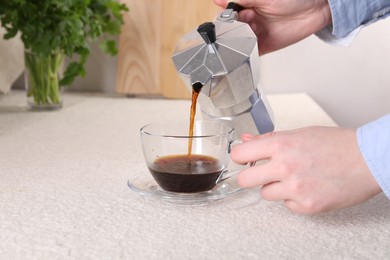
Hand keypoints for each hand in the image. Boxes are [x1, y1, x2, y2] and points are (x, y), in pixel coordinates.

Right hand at [213, 0, 331, 54]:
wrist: (316, 8)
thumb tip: (218, 0)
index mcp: (247, 5)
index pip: (229, 15)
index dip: (224, 20)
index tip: (220, 24)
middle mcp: (250, 20)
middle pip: (232, 30)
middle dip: (229, 33)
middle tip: (232, 34)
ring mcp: (257, 33)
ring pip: (239, 42)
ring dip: (236, 45)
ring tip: (238, 43)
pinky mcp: (265, 46)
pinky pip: (251, 53)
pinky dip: (245, 56)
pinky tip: (241, 55)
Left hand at [231, 127, 380, 213]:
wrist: (367, 159)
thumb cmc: (336, 144)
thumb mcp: (299, 133)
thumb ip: (269, 139)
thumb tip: (246, 139)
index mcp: (281, 145)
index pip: (239, 154)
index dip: (240, 157)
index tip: (244, 159)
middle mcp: (285, 166)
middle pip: (244, 180)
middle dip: (251, 176)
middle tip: (262, 173)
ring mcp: (295, 188)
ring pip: (265, 193)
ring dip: (275, 187)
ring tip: (295, 178)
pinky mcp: (307, 205)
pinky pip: (287, 205)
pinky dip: (294, 198)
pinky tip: (308, 187)